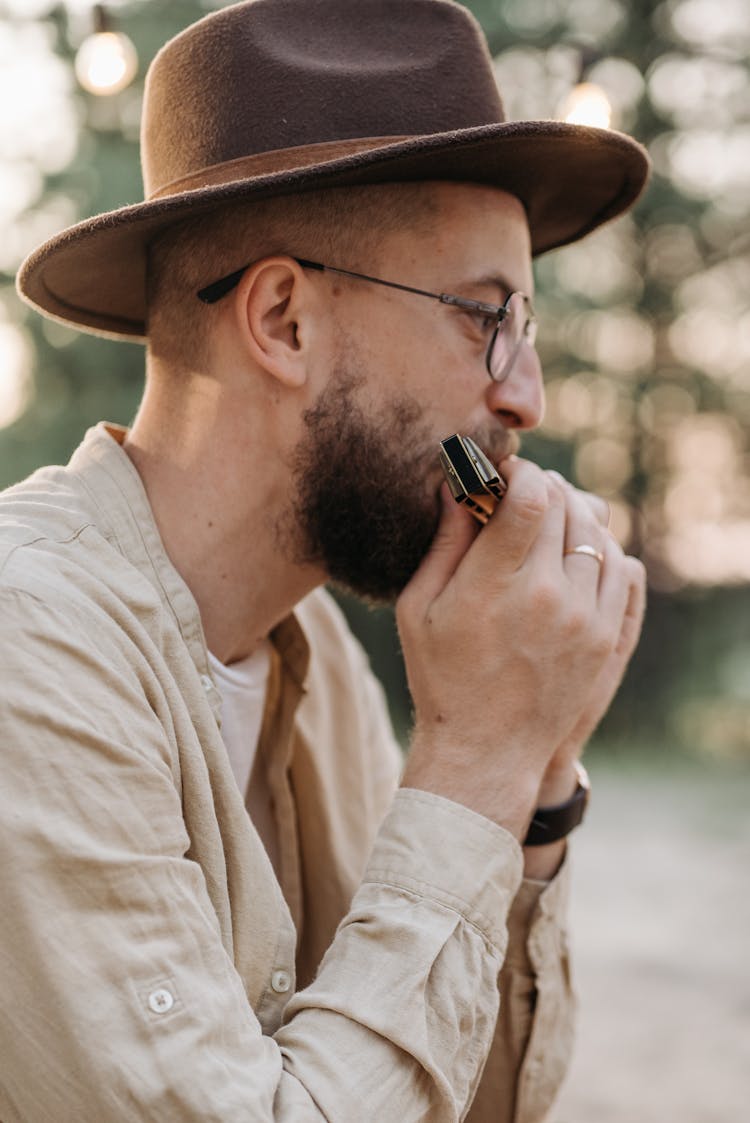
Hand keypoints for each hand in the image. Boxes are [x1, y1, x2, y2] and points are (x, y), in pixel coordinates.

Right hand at [397, 458, 640, 840]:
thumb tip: (458, 486)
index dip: (520, 472)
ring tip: (548, 518)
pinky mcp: (606, 637)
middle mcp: (548, 595)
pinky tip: (575, 550)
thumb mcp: (419, 608)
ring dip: (573, 513)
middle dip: (543, 486)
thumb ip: (444, 542)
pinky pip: (621, 567)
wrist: (488, 751)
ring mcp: (585, 618)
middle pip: (565, 505)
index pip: (530, 497)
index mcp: (495, 585)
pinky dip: (601, 546)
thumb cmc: (441, 678)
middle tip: (521, 491)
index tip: (504, 473)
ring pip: (597, 531)